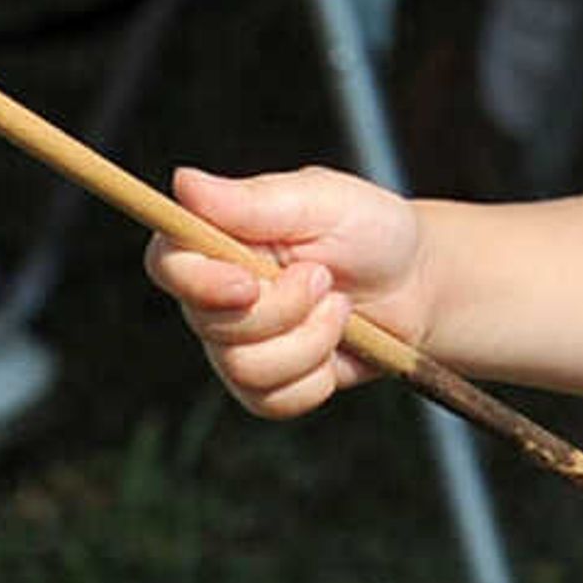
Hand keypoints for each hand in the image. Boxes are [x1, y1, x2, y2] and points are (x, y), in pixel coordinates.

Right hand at [146, 164, 431, 418]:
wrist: (415, 285)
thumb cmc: (367, 230)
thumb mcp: (320, 202)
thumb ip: (252, 200)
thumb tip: (184, 183)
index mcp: (216, 240)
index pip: (167, 263)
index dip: (198, 281)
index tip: (248, 282)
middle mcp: (213, 295)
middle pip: (211, 324)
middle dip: (283, 309)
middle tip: (325, 279)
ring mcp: (235, 345)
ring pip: (245, 368)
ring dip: (309, 340)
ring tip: (339, 307)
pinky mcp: (264, 386)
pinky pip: (273, 400)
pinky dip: (317, 376)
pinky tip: (337, 343)